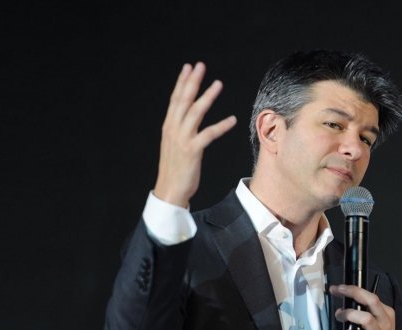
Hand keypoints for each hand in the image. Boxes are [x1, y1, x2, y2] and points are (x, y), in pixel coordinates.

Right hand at [154, 62, 236, 206]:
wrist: (170, 190)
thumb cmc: (175, 168)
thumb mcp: (174, 144)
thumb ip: (180, 128)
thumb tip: (187, 116)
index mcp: (169, 126)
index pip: (175, 99)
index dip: (182, 82)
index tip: (188, 67)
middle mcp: (173, 129)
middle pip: (183, 100)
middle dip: (193, 82)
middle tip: (200, 66)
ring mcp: (182, 139)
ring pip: (195, 112)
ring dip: (207, 97)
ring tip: (218, 84)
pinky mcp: (192, 151)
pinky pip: (208, 135)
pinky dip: (221, 126)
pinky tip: (232, 119)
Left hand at [331, 284, 400, 329]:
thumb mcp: (377, 327)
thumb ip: (363, 315)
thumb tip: (343, 308)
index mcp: (386, 314)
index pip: (371, 295)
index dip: (353, 289)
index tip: (339, 288)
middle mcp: (385, 322)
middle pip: (371, 300)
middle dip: (353, 292)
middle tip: (338, 291)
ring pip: (365, 318)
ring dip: (348, 315)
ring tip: (340, 318)